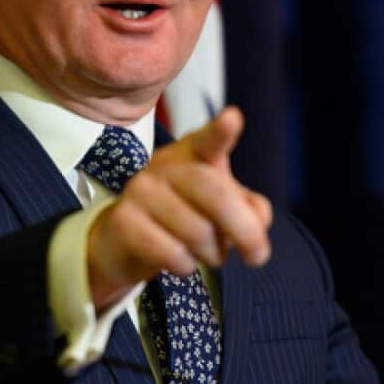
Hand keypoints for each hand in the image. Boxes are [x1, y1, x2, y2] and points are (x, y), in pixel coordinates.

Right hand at [85, 106, 272, 307]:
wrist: (124, 240)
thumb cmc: (183, 216)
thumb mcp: (220, 210)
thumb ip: (248, 209)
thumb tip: (259, 218)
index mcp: (193, 154)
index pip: (208, 140)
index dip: (221, 132)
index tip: (233, 118)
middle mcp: (164, 166)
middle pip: (214, 195)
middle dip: (244, 230)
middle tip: (258, 256)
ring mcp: (140, 191)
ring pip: (196, 231)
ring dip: (213, 254)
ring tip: (206, 254)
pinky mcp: (123, 221)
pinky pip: (171, 252)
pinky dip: (186, 265)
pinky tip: (181, 262)